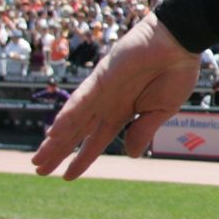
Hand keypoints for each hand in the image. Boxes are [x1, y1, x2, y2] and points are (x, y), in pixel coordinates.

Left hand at [32, 12, 201, 179]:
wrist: (180, 42)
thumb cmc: (176, 72)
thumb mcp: (162, 111)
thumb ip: (143, 132)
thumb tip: (128, 156)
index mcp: (123, 111)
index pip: (96, 140)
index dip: (82, 158)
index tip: (67, 176)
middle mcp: (107, 103)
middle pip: (77, 132)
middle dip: (58, 151)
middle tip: (38, 169)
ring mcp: (102, 90)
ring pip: (73, 119)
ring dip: (55, 139)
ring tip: (38, 159)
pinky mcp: (102, 76)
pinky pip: (82, 99)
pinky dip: (68, 115)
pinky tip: (54, 132)